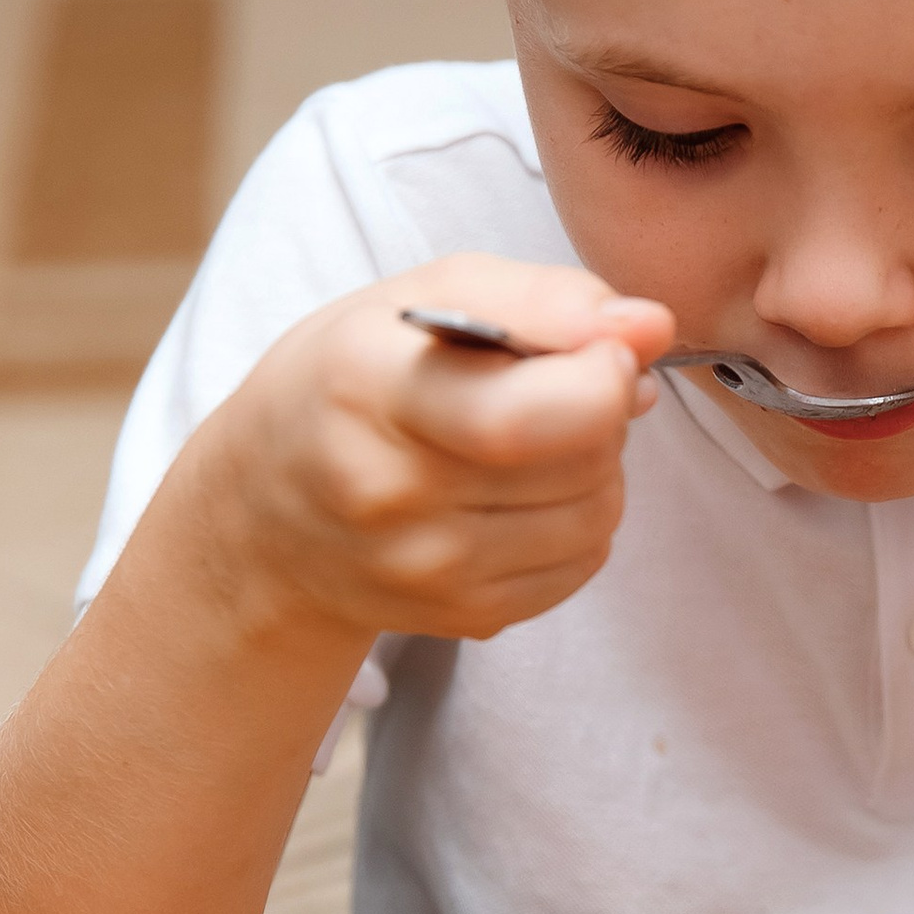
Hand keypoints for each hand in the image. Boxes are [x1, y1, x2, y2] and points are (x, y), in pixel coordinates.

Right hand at [168, 252, 677, 649]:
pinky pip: (583, 562)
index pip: (525, 417)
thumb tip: (650, 326)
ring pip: (595, 513)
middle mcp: (391, 494)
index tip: (604, 349)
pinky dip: (580, 518)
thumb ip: (546, 298)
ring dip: (597, 464)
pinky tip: (526, 491)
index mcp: (369, 391)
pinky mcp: (463, 616)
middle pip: (578, 461)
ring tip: (538, 436)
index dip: (600, 377)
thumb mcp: (420, 297)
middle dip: (601, 407)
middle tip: (559, 382)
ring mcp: (427, 570)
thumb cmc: (347, 381)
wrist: (263, 515)